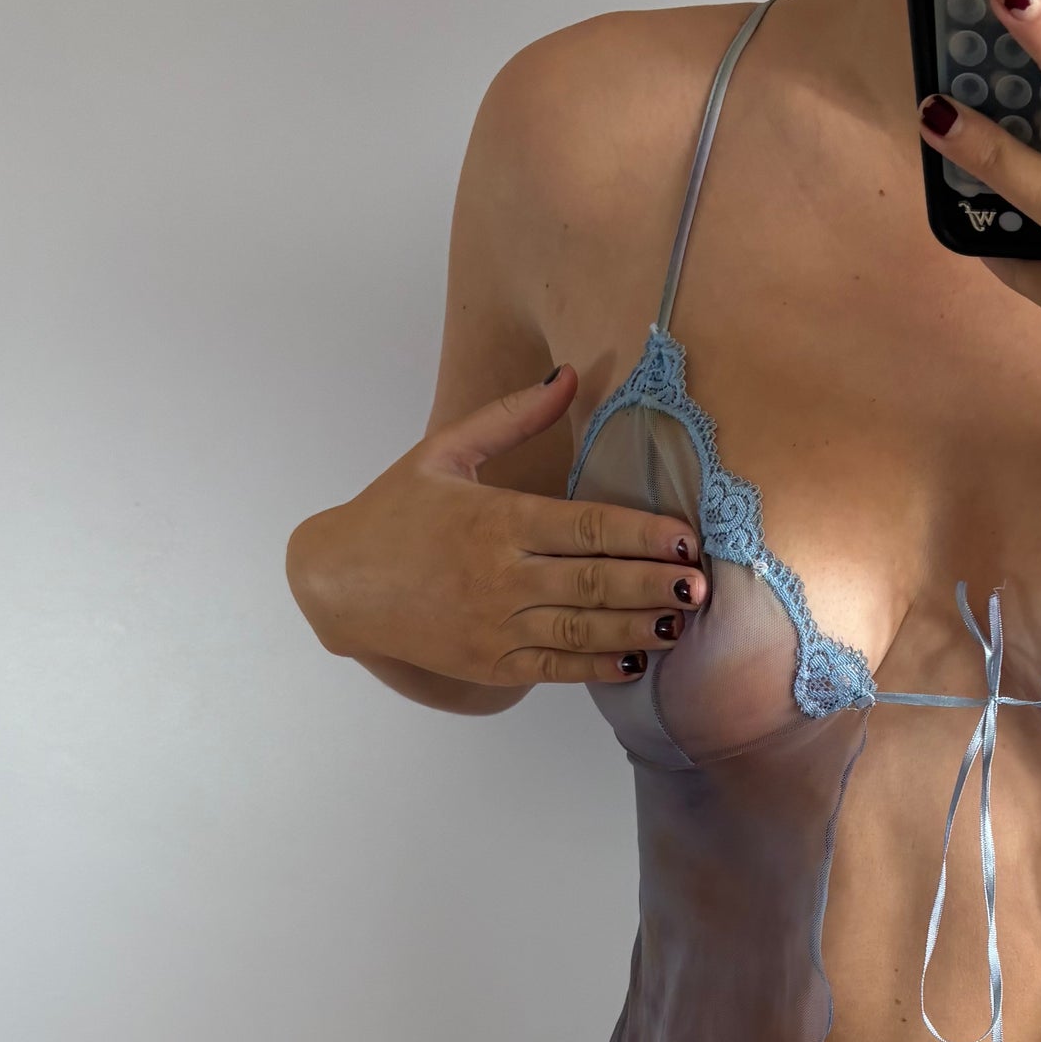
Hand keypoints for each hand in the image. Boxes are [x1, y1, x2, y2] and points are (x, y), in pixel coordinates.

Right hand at [285, 367, 705, 687]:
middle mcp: (502, 576)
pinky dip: (598, 665)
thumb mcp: (444, 453)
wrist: (339, 584)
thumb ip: (510, 417)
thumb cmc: (395, 512)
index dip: (643, 534)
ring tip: (681, 623)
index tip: (686, 537)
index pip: (587, 527)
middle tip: (701, 586)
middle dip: (654, 584)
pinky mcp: (491, 663)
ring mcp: (497, 625)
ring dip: (639, 628)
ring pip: (584, 629)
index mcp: (497, 520)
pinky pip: (557, 667)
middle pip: (596, 580)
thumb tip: (567, 374)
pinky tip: (634, 658)